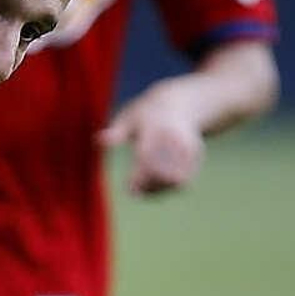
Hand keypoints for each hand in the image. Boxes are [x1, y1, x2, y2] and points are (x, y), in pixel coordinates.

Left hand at [97, 77, 207, 195]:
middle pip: (163, 174)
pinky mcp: (195, 158)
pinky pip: (183, 181)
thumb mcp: (129, 116)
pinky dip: (168, 188)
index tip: (131, 190)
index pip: (148, 158)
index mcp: (156, 129)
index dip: (139, 178)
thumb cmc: (146, 113)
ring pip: (175, 181)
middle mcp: (175, 140)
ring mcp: (188, 149)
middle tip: (135, 191)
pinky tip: (155, 187)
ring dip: (159, 190)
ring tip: (143, 190)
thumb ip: (117, 131)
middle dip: (149, 187)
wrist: (181, 103)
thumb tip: (98, 140)